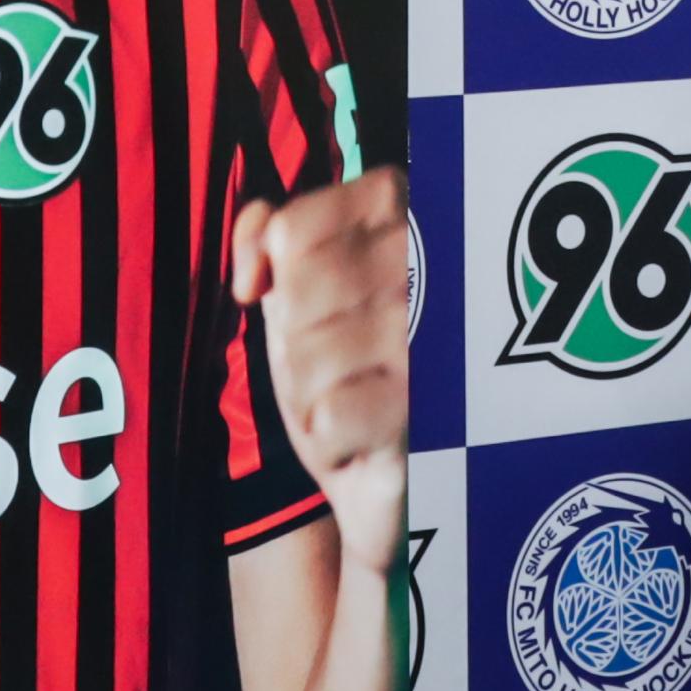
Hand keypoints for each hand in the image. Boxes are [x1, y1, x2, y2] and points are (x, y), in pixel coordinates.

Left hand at [238, 172, 413, 575]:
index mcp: (407, 218)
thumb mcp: (308, 292)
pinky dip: (329, 439)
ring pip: (307, 357)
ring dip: (308, 396)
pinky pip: (331, 416)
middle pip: (297, 296)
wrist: (405, 472)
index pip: (296, 227)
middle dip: (294, 344)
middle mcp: (436, 268)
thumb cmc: (354, 369)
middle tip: (333, 365)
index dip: (276, 270)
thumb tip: (253, 263)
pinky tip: (359, 438)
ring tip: (349, 398)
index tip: (281, 296)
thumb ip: (279, 240)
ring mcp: (436, 338)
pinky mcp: (434, 406)